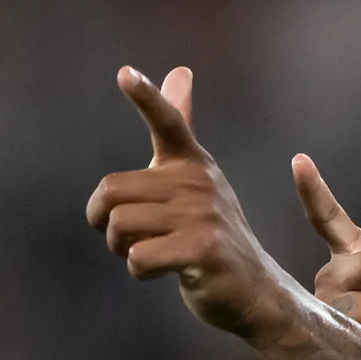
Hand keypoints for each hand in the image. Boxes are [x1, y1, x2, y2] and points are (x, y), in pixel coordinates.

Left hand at [85, 66, 294, 339]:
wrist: (254, 289)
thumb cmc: (212, 234)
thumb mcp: (197, 178)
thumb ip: (181, 126)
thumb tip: (181, 70)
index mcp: (192, 163)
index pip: (169, 121)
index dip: (146, 97)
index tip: (125, 74)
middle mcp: (199, 183)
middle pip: (111, 192)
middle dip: (106, 222)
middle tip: (128, 236)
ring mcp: (203, 217)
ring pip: (120, 226)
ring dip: (122, 249)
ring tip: (148, 253)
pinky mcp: (202, 252)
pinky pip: (138, 257)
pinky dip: (138, 270)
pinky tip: (160, 271)